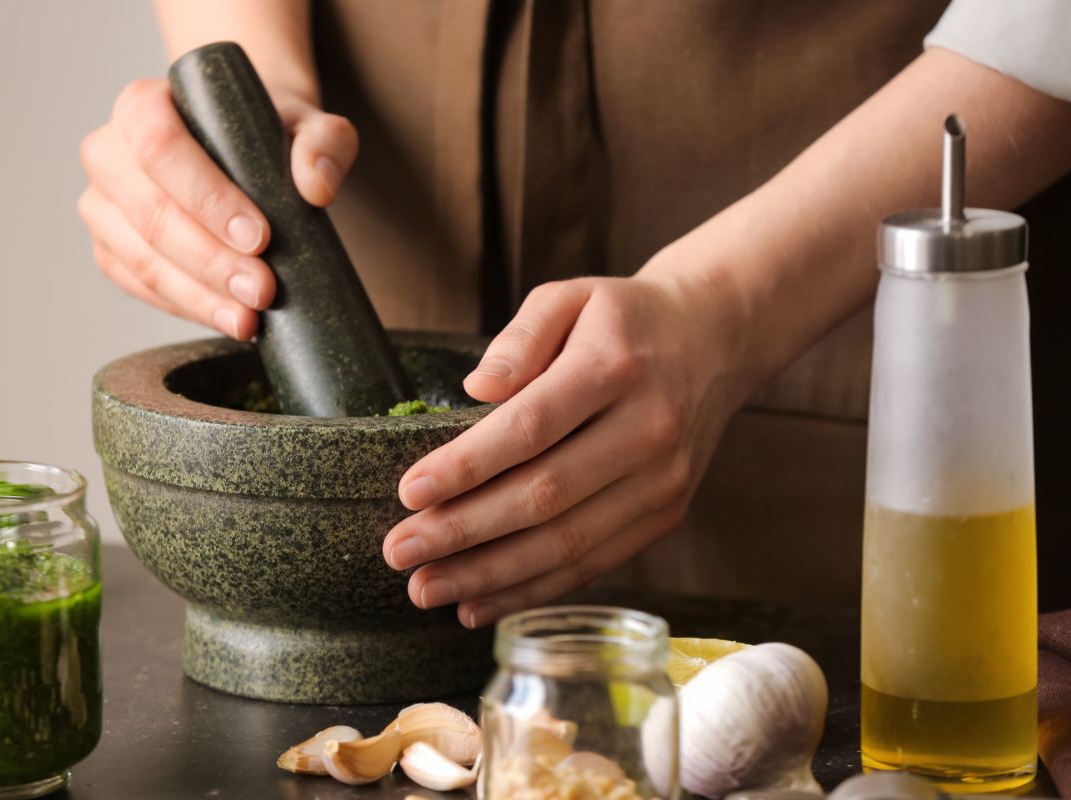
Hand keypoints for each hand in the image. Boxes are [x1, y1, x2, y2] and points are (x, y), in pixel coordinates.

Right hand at [77, 79, 357, 338]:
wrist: (246, 154)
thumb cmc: (267, 135)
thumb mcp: (307, 124)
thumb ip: (324, 141)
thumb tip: (316, 187)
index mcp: (141, 105)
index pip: (159, 146)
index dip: (206, 196)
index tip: (259, 236)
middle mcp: (109, 153)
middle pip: (149, 212)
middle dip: (210, 260)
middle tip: (263, 290)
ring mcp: (103, 206)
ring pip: (141, 259)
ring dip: (199, 296)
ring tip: (250, 318)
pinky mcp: (111, 250)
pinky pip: (140, 288)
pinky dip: (187, 308)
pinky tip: (228, 319)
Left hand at [381, 274, 747, 627]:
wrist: (716, 340)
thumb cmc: (624, 320)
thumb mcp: (571, 295)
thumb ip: (520, 337)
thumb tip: (478, 390)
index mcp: (615, 367)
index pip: (530, 427)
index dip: (467, 465)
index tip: (409, 491)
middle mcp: (648, 430)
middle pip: (544, 495)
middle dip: (463, 531)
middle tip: (399, 552)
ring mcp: (663, 481)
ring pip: (567, 542)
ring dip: (490, 574)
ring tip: (426, 588)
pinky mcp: (666, 514)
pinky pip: (593, 562)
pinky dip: (534, 589)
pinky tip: (480, 603)